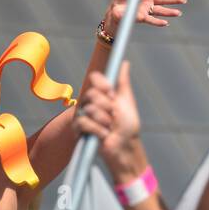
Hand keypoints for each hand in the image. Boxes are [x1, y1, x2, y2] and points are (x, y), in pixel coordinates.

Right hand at [74, 61, 142, 181]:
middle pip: (92, 94)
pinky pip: (84, 122)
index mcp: (103, 94)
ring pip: (89, 109)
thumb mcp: (127, 101)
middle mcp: (92, 102)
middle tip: (114, 115)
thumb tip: (125, 63)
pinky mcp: (80, 129)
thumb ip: (123, 82)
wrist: (125, 146)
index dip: (103, 85)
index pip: (95, 79)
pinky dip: (97, 129)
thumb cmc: (128, 126)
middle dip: (107, 106)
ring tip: (110, 127)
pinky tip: (104, 134)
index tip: (111, 93)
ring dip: (104, 120)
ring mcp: (85, 115)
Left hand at [102, 0, 186, 38]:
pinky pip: (151, 20)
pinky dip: (158, 22)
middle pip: (164, 0)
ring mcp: (147, 10)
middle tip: (184, 0)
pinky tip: (166, 23)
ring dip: (170, 12)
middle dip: (174, 0)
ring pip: (161, 11)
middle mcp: (150, 1)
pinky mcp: (141, 17)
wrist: (114, 9)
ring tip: (179, 13)